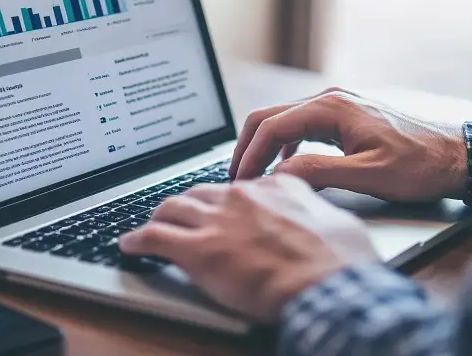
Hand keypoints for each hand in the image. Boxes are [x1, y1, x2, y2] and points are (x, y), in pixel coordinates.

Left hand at [118, 174, 378, 322]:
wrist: (327, 284)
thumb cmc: (340, 262)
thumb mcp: (337, 221)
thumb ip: (316, 213)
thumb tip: (318, 219)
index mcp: (274, 187)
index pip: (237, 187)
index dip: (224, 202)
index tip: (220, 211)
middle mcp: (240, 196)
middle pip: (199, 193)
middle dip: (187, 207)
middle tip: (180, 219)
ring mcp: (216, 220)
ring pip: (172, 208)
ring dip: (159, 219)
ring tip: (152, 229)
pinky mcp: (197, 250)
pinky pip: (154, 238)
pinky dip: (137, 241)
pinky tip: (130, 246)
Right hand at [229, 88, 467, 201]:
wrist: (457, 157)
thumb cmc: (420, 166)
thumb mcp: (369, 175)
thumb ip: (319, 172)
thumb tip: (278, 175)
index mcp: (332, 108)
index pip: (272, 126)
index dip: (250, 155)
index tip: (240, 182)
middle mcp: (330, 100)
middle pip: (270, 117)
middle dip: (248, 148)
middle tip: (237, 179)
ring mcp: (337, 107)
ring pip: (284, 122)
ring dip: (265, 147)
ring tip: (255, 176)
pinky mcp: (345, 118)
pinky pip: (302, 127)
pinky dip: (285, 147)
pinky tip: (286, 169)